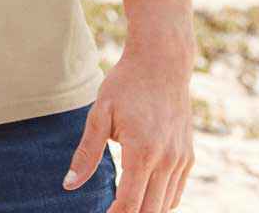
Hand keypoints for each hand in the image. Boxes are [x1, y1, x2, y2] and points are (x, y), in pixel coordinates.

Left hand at [62, 39, 194, 211]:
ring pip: (165, 205)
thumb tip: (70, 185)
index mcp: (142, 151)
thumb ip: (87, 152)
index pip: (129, 204)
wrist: (163, 61)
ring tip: (122, 205)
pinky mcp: (188, 156)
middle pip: (150, 211)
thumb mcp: (100, 113)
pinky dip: (160, 201)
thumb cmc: (126, 84)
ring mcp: (181, 160)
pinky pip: (176, 192)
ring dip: (145, 211)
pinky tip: (143, 196)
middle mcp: (166, 160)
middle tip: (109, 211)